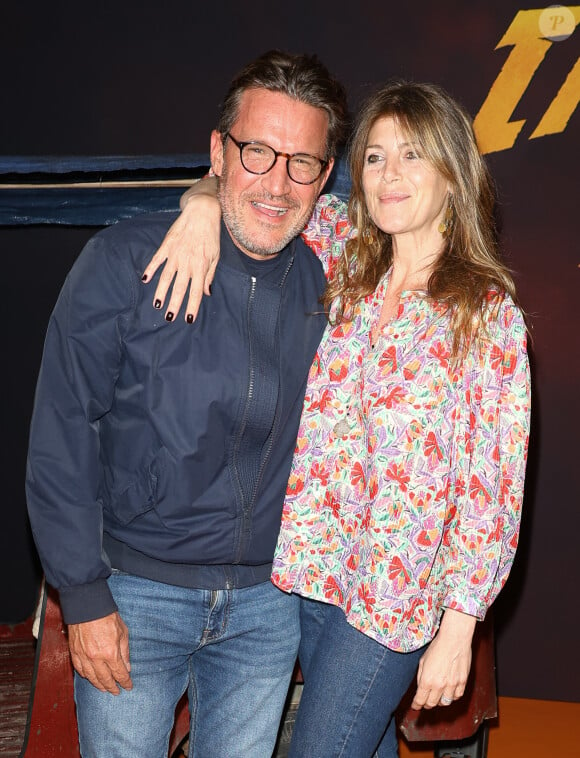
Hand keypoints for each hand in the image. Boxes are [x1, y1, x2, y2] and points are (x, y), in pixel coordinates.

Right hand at [68, 612, 132, 694]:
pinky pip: (80, 670)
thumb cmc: (107, 617)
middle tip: (117, 692)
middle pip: (105, 680)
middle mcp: (96, 659)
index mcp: (110, 653)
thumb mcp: (123, 632)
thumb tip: (127, 667)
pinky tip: (91, 678)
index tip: (128, 686)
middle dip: (112, 687)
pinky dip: (86, 676)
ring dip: (99, 685)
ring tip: (105, 689)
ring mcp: (84, 657)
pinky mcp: (75, 653)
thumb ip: (125, 652)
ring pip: (91, 678)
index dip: (125, 682)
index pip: (119, 674)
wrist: (88, 608)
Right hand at [141, 178, 220, 322]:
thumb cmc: (211, 235)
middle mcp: (187, 262)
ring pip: (166, 277)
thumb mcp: (215, 256)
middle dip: (174, 304)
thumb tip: (206, 293)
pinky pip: (157, 260)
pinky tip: (144, 279)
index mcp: (201, 266)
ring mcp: (175, 254)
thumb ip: (209, 276)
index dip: (192, 306)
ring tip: (157, 305)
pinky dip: (150, 269)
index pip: (196, 291)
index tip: (188, 319)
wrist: (202, 212)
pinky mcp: (167, 245)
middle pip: (179, 288)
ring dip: (161, 292)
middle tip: (169, 318)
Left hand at [411, 609, 475, 709]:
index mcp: (427, 679)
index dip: (416, 705)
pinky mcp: (462, 682)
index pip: (420, 700)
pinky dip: (452, 697)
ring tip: (437, 698)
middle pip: (432, 704)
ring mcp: (452, 685)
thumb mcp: (423, 661)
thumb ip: (421, 676)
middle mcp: (439, 685)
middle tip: (425, 703)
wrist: (454, 639)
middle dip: (426, 704)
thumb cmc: (438, 647)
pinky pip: (457, 696)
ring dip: (439, 702)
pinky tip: (449, 693)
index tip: (415, 706)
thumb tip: (421, 687)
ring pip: (445, 702)